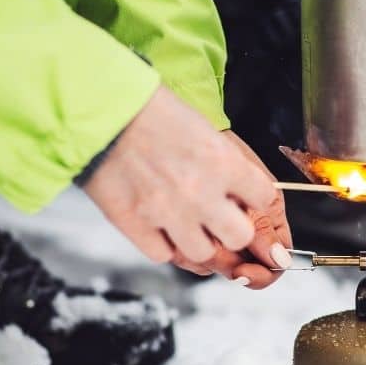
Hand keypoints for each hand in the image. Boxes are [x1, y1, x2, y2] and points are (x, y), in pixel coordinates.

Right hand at [83, 85, 277, 269]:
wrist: (101, 109)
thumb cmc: (150, 110)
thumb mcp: (202, 128)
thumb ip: (226, 163)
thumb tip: (240, 191)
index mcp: (223, 161)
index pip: (265, 198)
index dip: (256, 200)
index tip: (248, 200)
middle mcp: (200, 192)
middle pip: (240, 237)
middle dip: (234, 230)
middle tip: (222, 220)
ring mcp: (168, 213)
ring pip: (203, 254)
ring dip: (199, 241)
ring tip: (188, 224)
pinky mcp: (135, 224)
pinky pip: (163, 255)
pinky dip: (165, 245)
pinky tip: (161, 227)